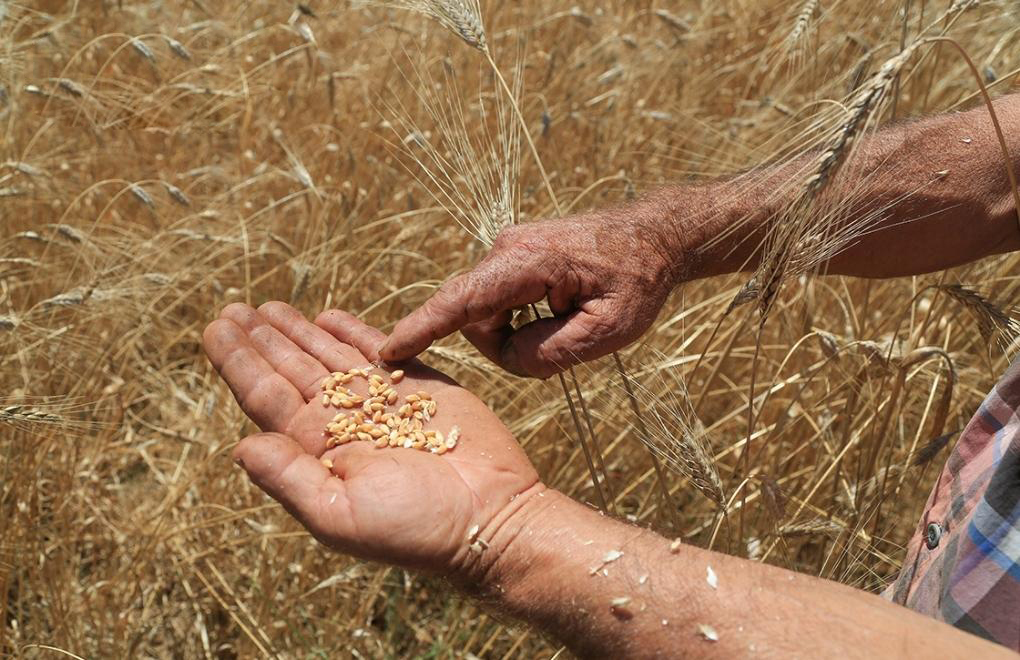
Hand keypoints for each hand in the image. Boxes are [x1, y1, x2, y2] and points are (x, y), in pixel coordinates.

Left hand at [203, 302, 542, 577]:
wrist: (492, 518)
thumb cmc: (417, 528)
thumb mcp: (340, 514)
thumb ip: (289, 478)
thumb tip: (238, 445)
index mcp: (318, 450)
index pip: (266, 396)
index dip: (239, 362)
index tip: (215, 329)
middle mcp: (344, 421)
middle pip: (291, 369)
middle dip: (261, 338)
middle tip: (231, 309)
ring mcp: (382, 400)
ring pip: (329, 355)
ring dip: (297, 331)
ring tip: (266, 308)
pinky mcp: (422, 384)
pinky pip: (379, 350)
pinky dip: (353, 331)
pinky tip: (327, 317)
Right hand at [378, 213, 680, 377]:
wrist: (654, 236)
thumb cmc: (638, 282)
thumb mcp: (609, 332)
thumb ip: (551, 353)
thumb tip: (508, 358)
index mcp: (528, 262)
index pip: (461, 302)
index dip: (421, 329)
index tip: (386, 351)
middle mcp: (507, 249)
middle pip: (476, 319)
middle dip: (508, 345)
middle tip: (568, 339)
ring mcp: (506, 250)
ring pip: (486, 315)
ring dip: (520, 333)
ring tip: (571, 320)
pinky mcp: (510, 257)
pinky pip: (497, 303)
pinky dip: (521, 320)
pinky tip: (559, 311)